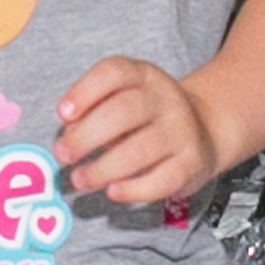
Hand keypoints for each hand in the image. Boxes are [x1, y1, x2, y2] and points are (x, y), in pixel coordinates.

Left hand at [56, 58, 222, 206]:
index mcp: (143, 76)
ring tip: (78, 180)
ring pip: (140, 150)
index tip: (61, 114)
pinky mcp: (192, 164)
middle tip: (62, 155)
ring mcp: (182, 131)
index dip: (84, 91)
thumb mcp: (120, 100)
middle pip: (123, 112)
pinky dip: (134, 189)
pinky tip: (112, 192)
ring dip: (102, 169)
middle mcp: (165, 99)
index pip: (113, 72)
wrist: (203, 131)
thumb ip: (92, 111)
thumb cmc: (144, 117)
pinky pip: (162, 180)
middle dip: (86, 136)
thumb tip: (69, 135)